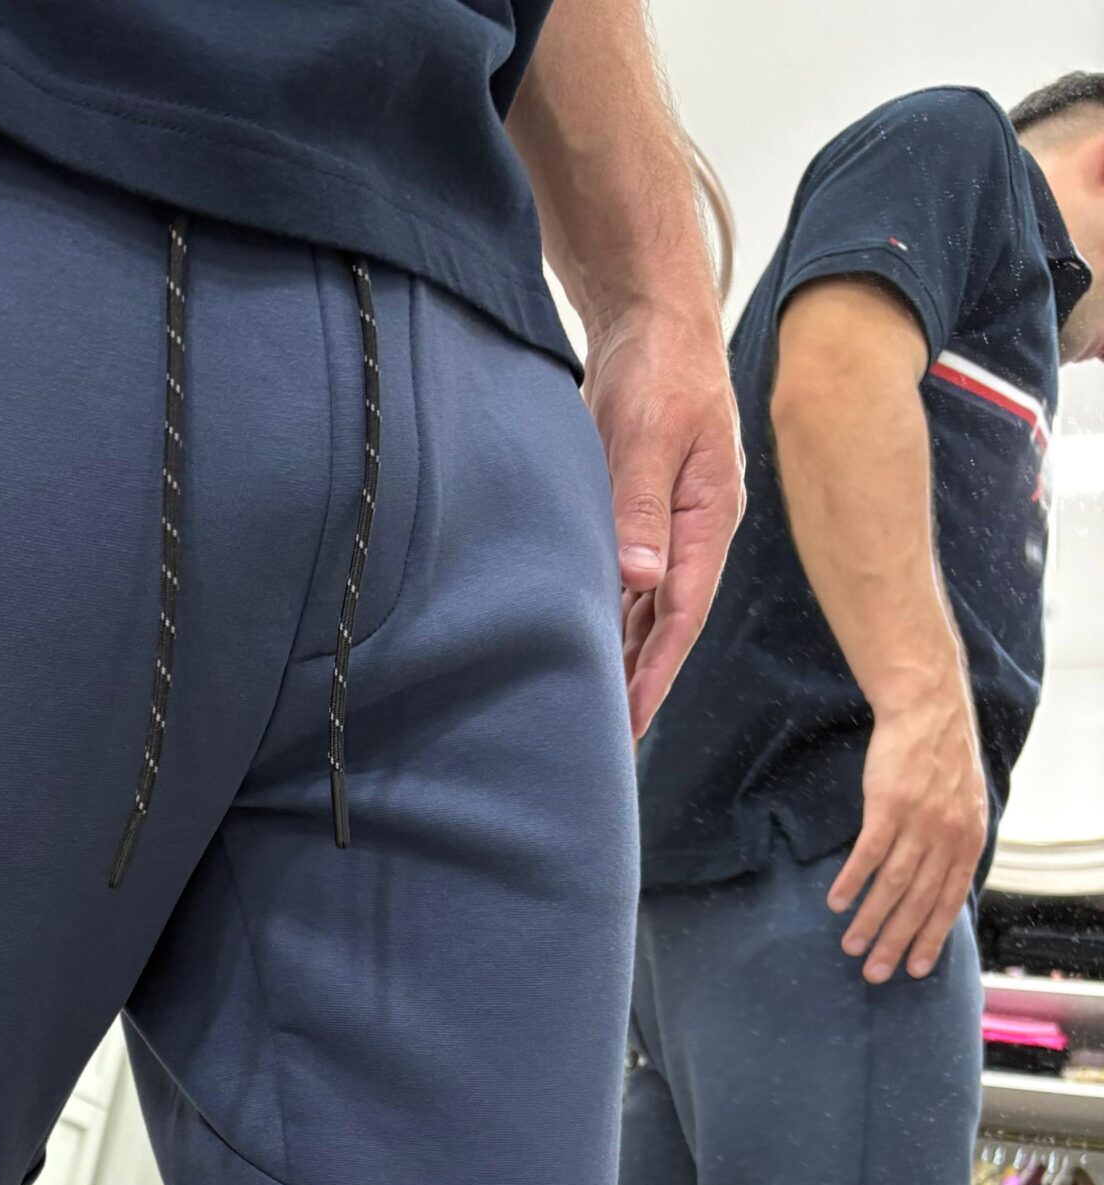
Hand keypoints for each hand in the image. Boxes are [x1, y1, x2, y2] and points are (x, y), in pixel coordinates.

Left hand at [583, 305, 743, 738]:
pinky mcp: (643, 515)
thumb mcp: (649, 434)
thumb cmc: (658, 370)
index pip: (682, 614)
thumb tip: (644, 578)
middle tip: (610, 745)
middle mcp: (695, 533)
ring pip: (646, 610)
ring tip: (599, 715)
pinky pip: (629, 584)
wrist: (654, 321)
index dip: (657, 672)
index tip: (633, 721)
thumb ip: (641, 505)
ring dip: (625, 660)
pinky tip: (592, 652)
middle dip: (641, 683)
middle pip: (666, 625)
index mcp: (709, 519)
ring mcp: (670, 526)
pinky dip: (612, 622)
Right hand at [828, 692, 987, 981]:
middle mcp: (946, 836)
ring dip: (870, 919)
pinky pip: (868, 853)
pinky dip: (852, 881)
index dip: (931, 938)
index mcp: (967, 840)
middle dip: (896, 941)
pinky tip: (837, 903)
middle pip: (918, 901)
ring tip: (851, 946)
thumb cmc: (941, 760)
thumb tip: (939, 888)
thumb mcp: (965, 806)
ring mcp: (918, 821)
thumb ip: (954, 847)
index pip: (949, 901)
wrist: (929, 711)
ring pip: (893, 884)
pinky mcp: (889, 805)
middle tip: (875, 973)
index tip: (914, 970)